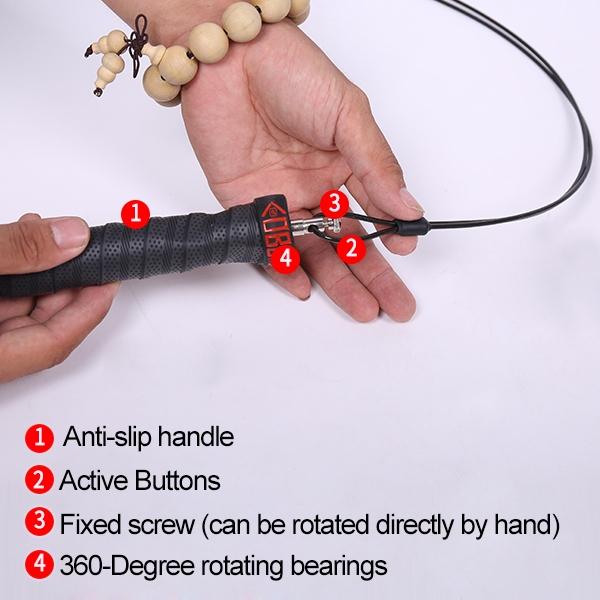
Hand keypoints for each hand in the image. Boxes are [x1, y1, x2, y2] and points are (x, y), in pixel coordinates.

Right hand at [0, 214, 117, 382]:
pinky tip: (19, 249)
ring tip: (47, 238)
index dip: (90, 309)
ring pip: (22, 312)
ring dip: (39, 274)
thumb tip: (70, 238)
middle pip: (42, 326)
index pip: (55, 342)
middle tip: (86, 252)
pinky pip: (3, 304)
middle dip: (67, 282)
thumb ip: (17, 252)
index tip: (112, 281)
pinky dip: (16, 277)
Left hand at [181, 20, 423, 321]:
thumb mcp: (348, 114)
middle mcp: (315, 186)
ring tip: (363, 309)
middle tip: (395, 306)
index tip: (406, 252)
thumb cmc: (292, 72)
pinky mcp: (245, 204)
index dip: (392, 234)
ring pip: (313, 249)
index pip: (376, 210)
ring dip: (337, 280)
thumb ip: (376, 164)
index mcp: (346, 163)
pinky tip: (306, 287)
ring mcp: (281, 198)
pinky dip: (284, 267)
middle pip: (349, 240)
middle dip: (373, 274)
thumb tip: (409, 208)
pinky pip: (267, 244)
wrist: (227, 56)